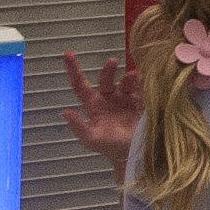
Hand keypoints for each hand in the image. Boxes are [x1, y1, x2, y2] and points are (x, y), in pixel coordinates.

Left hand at [59, 53, 141, 175]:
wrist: (134, 155)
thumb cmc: (110, 147)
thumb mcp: (91, 139)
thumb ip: (78, 125)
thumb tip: (65, 111)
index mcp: (94, 105)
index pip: (81, 85)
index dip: (74, 70)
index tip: (68, 54)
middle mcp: (109, 98)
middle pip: (106, 79)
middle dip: (108, 70)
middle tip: (112, 62)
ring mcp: (126, 99)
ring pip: (125, 82)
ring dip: (128, 77)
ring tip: (131, 76)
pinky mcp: (143, 102)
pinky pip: (142, 88)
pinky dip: (143, 82)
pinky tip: (144, 80)